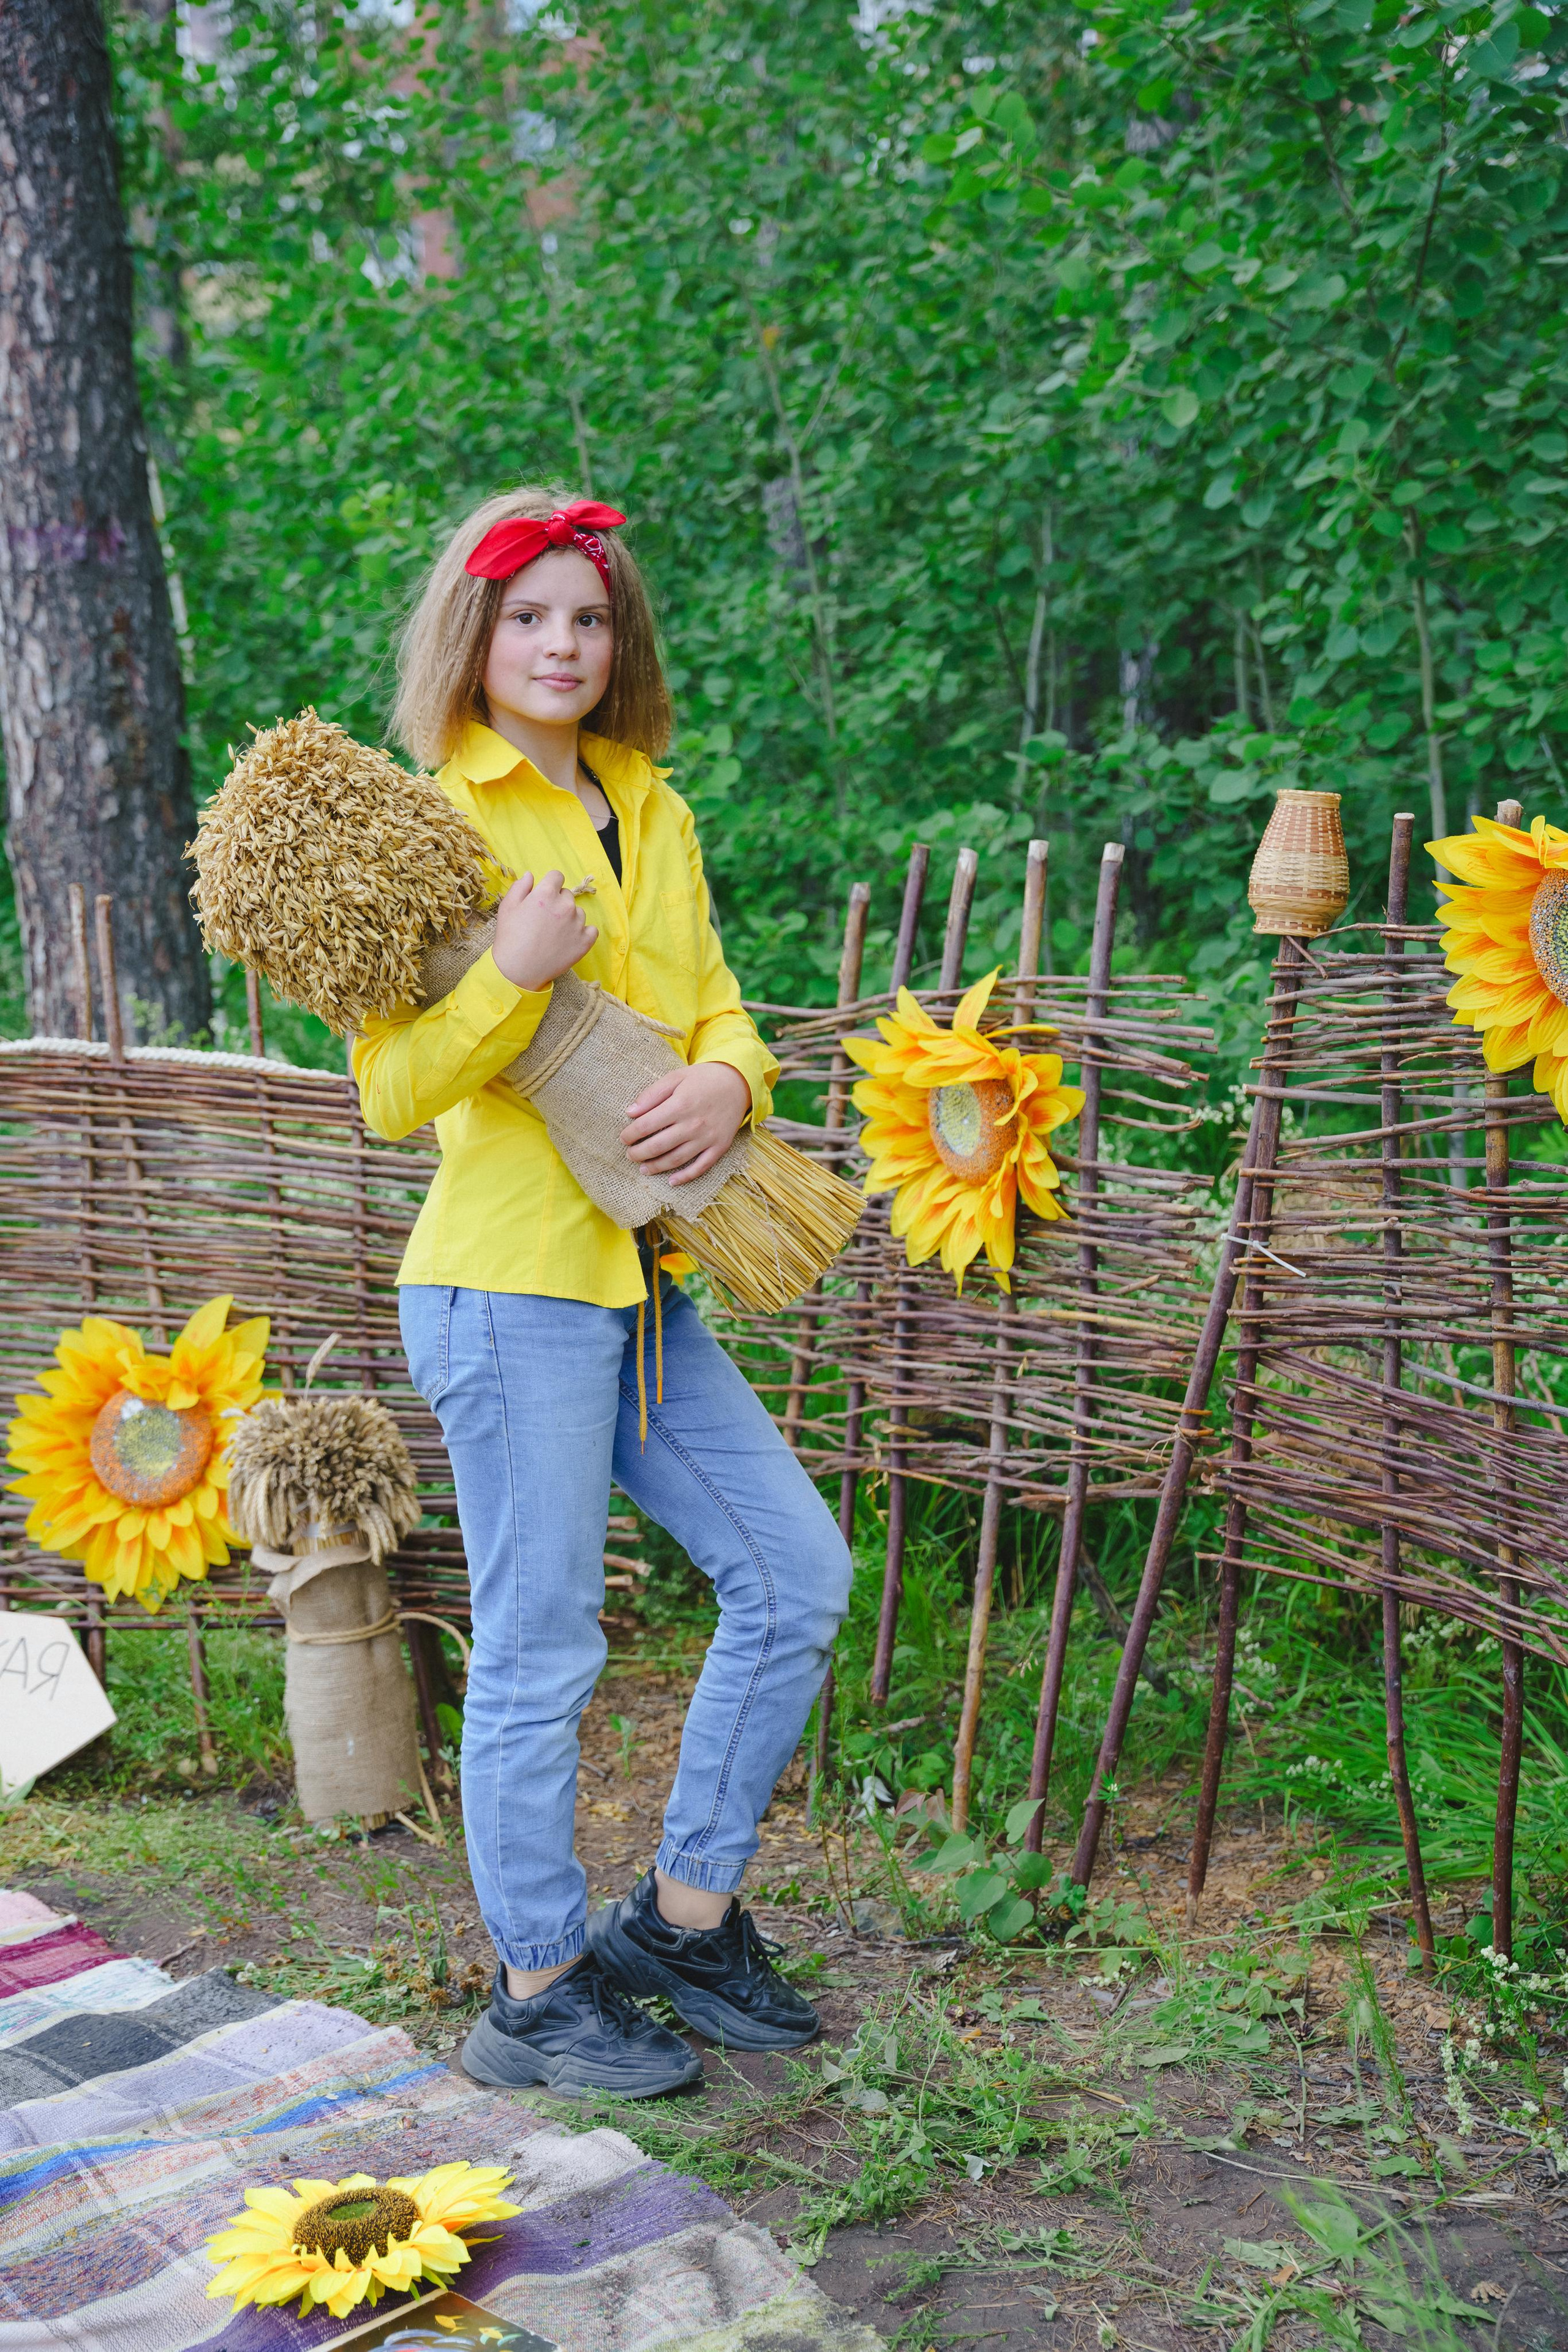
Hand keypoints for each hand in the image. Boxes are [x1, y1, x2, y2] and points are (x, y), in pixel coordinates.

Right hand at [491, 871, 596, 991]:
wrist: (518, 971)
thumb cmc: (510, 938)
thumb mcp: (507, 907)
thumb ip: (520, 887)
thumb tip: (531, 875)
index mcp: (546, 893)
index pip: (557, 876)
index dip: (549, 885)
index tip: (544, 896)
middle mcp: (565, 905)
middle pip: (567, 895)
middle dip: (557, 902)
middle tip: (544, 920)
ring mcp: (577, 924)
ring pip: (577, 912)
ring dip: (569, 918)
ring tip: (553, 934)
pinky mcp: (585, 942)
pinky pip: (591, 930)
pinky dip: (582, 933)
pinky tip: (568, 940)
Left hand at [621, 1062, 750, 1185]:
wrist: (738, 1083)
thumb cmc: (702, 1079)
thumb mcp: (675, 1077)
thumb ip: (651, 1094)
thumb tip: (630, 1112)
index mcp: (680, 1105)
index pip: (646, 1125)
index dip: (630, 1134)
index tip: (623, 1138)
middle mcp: (693, 1124)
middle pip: (658, 1146)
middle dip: (639, 1154)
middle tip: (630, 1155)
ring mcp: (707, 1138)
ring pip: (676, 1159)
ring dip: (656, 1167)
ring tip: (643, 1168)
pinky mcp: (719, 1147)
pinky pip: (701, 1167)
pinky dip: (685, 1177)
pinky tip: (671, 1181)